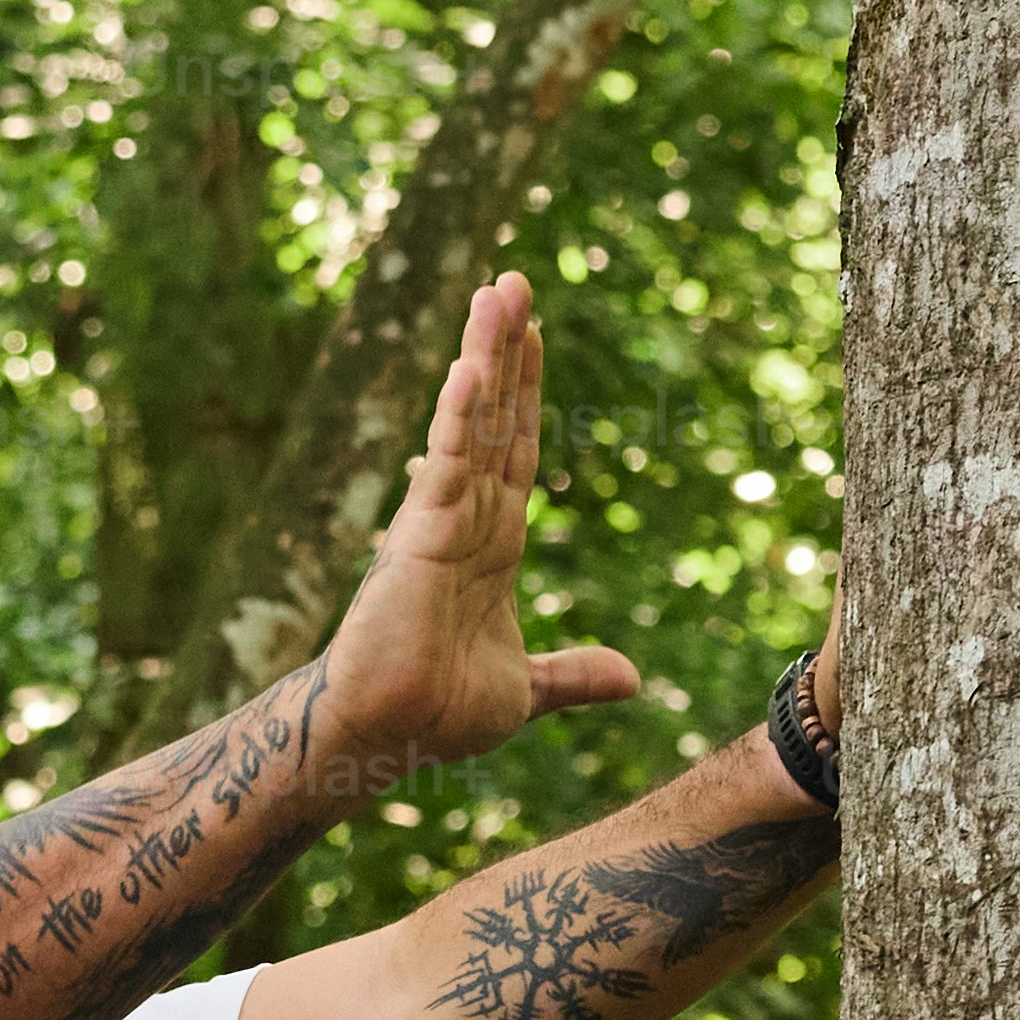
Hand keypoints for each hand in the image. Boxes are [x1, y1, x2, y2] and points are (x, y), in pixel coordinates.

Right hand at [318, 272, 643, 778]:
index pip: (515, 449)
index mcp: (491, 543)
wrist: (389, 740)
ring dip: (485, 356)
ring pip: (471, 425)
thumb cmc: (438, 712)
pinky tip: (472, 368)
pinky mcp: (418, 539)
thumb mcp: (528, 689)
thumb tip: (630, 678)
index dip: (526, 391)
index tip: (534, 331)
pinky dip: (460, 417)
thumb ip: (572, 675)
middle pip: (495, 417)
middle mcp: (464, 519)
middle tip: (513, 279)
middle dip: (505, 350)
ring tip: (496, 289)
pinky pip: (445, 466)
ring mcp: (440, 522)